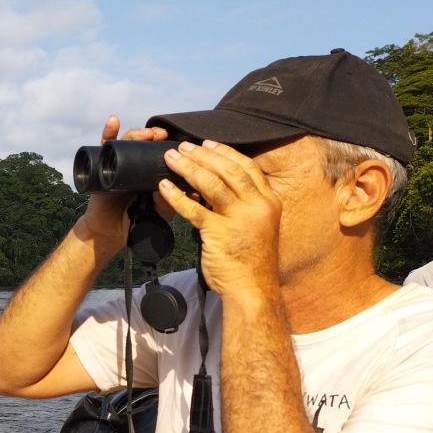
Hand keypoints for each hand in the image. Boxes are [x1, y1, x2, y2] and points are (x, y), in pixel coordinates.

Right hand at [81, 115, 173, 241]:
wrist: (111, 231)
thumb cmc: (136, 220)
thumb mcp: (158, 212)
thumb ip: (168, 202)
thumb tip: (177, 188)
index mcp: (150, 171)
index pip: (160, 151)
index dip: (168, 144)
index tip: (178, 142)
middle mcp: (134, 162)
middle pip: (144, 142)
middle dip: (153, 135)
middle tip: (160, 134)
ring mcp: (118, 162)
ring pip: (127, 141)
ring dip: (136, 133)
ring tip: (145, 134)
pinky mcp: (101, 165)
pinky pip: (104, 145)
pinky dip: (109, 131)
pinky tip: (114, 121)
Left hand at [158, 139, 281, 299]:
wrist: (252, 290)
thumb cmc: (251, 260)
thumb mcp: (256, 225)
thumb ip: (240, 204)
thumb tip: (210, 186)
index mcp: (269, 200)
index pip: (247, 167)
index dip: (225, 152)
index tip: (207, 143)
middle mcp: (258, 206)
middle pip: (228, 170)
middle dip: (203, 155)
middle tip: (183, 146)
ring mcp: (240, 218)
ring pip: (211, 184)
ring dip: (188, 168)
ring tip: (170, 158)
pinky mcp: (219, 233)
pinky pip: (193, 209)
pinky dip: (176, 196)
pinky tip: (163, 187)